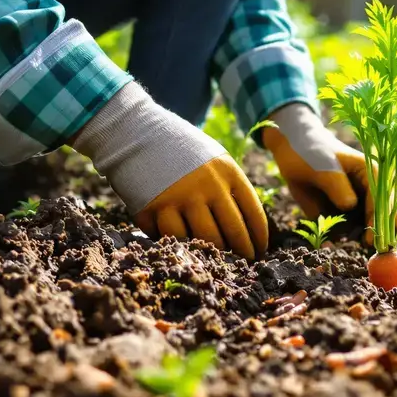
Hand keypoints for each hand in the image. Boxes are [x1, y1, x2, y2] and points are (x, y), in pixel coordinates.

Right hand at [72, 83, 267, 259]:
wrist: (137, 133)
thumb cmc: (181, 150)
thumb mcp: (214, 159)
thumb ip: (230, 187)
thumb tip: (248, 226)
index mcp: (227, 172)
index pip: (252, 213)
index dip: (259, 237)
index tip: (260, 251)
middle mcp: (207, 186)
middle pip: (231, 233)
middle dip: (241, 253)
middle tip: (244, 263)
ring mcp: (179, 199)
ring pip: (203, 241)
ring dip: (212, 254)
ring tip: (216, 260)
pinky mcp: (153, 209)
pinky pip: (171, 238)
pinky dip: (178, 244)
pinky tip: (183, 245)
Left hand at [261, 103, 396, 245]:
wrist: (296, 153)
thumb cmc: (310, 156)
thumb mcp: (322, 167)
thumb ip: (337, 186)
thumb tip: (350, 206)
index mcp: (370, 172)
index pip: (380, 198)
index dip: (377, 219)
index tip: (371, 238)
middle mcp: (374, 187)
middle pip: (393, 208)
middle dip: (394, 228)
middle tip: (388, 248)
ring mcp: (366, 200)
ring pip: (392, 215)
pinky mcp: (355, 211)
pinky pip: (372, 224)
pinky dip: (383, 232)